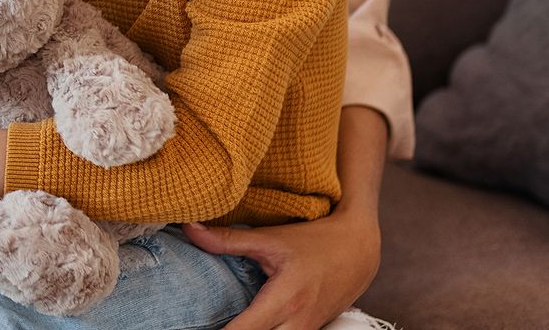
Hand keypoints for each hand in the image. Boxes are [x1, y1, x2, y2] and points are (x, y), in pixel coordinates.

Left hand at [181, 207, 381, 329]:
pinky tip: (249, 324)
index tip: (196, 327)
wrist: (358, 250)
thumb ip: (228, 240)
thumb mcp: (271, 239)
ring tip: (226, 322)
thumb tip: (190, 228)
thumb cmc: (314, 242)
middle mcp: (297, 323)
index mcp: (285, 300)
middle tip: (206, 324)